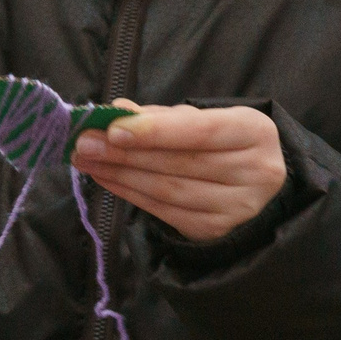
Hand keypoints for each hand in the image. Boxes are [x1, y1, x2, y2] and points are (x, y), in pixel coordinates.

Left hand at [72, 102, 286, 241]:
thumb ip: (163, 117)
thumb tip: (117, 110)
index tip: (113, 128)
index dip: (156, 131)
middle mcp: (255, 171)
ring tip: (87, 161)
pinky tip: (108, 179)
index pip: (202, 131)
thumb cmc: (226, 143)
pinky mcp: (216, 228)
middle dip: (126, 153)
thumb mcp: (204, 120)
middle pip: (180, 163)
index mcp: (255, 132)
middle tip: (85, 144)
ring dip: (121, 175)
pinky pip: (164, 211)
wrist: (256, 183)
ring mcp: (238, 206)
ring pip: (168, 190)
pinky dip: (130, 195)